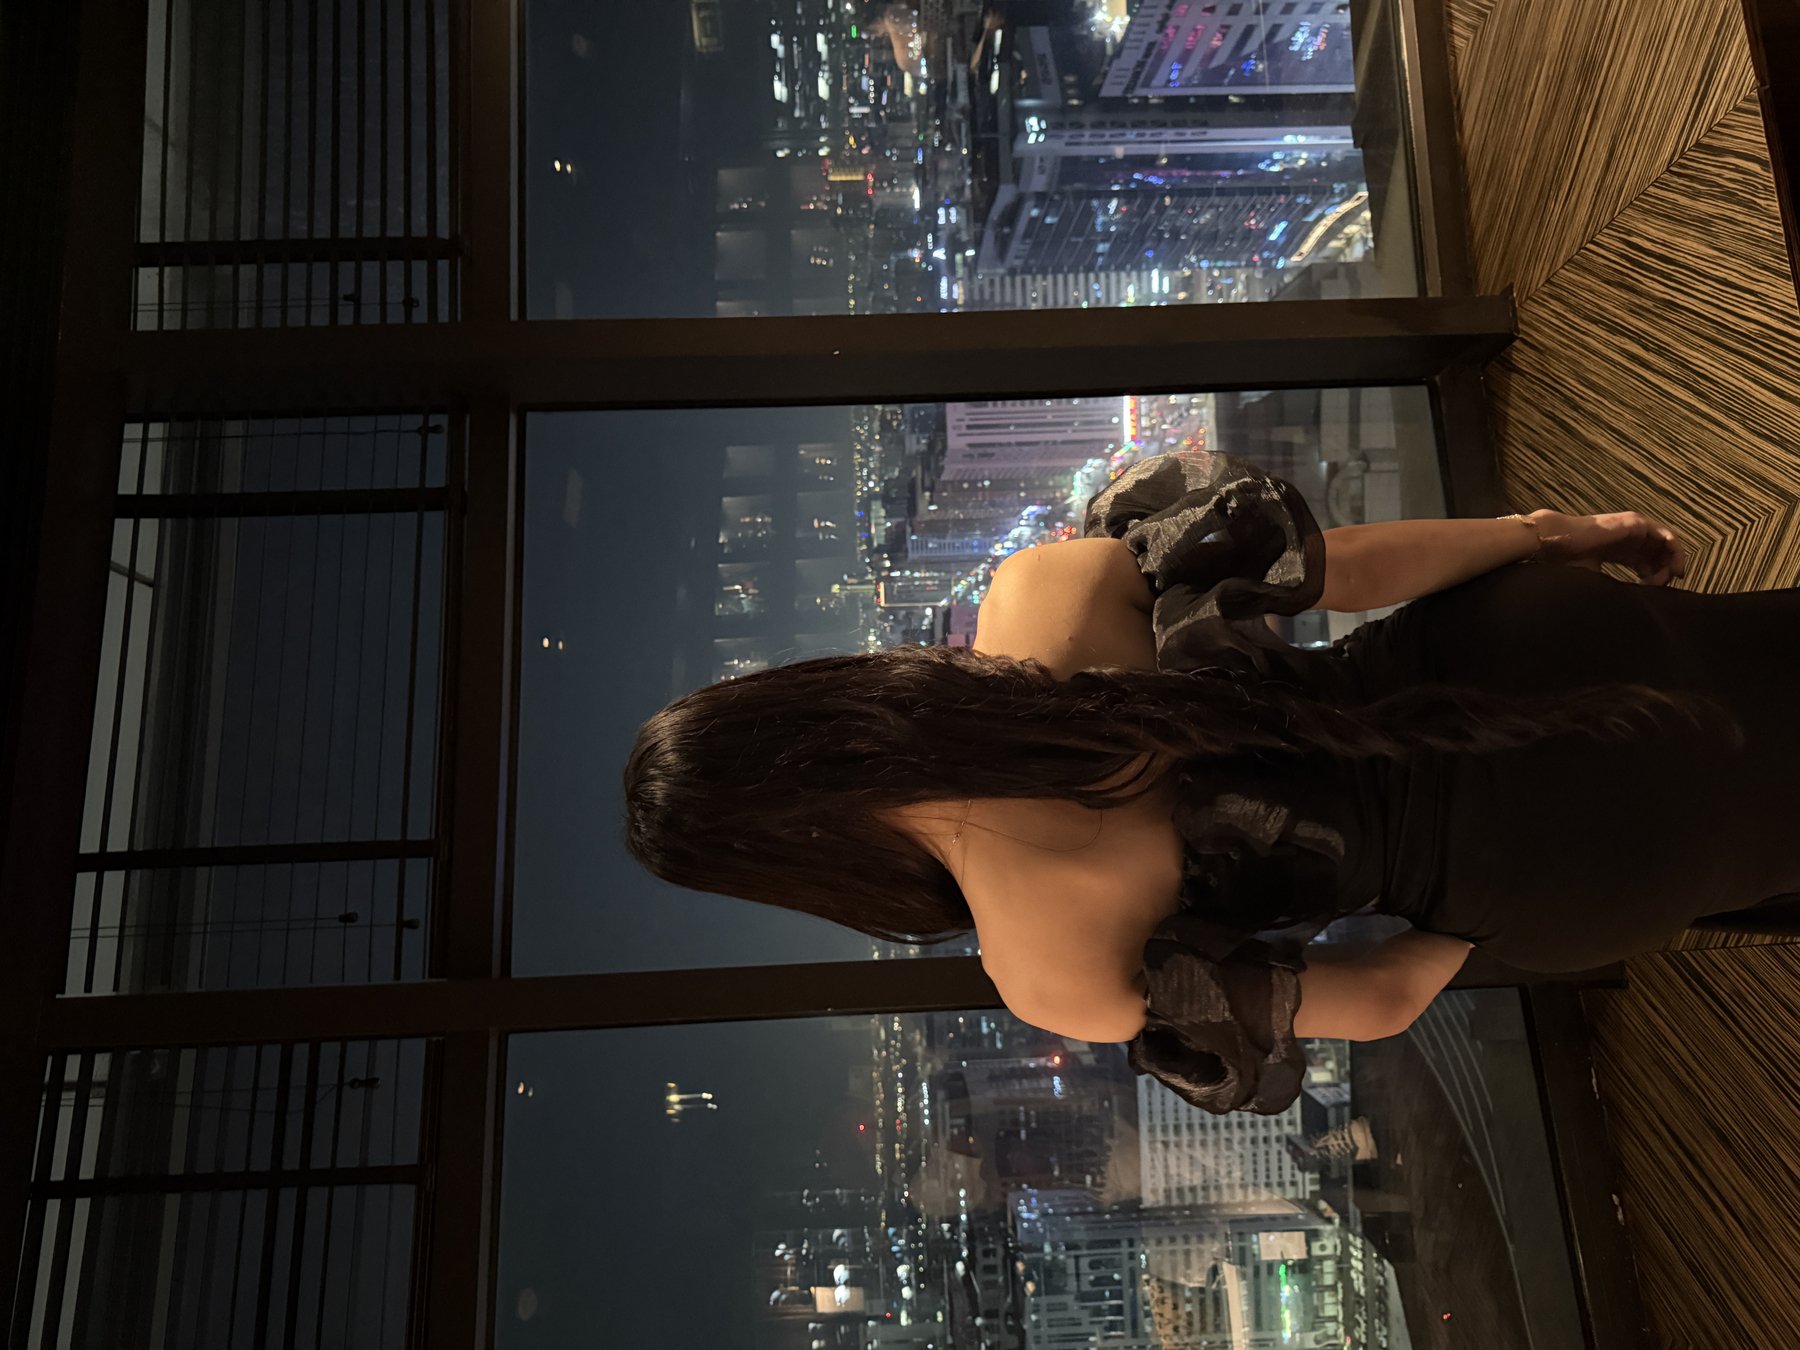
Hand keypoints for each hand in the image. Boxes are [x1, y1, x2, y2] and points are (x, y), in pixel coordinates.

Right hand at [1527, 508, 1687, 585]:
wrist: (1558, 543)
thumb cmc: (1569, 561)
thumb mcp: (1595, 578)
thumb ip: (1612, 585)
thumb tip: (1625, 607)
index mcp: (1619, 550)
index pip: (1647, 562)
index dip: (1655, 577)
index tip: (1654, 592)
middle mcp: (1629, 538)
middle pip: (1658, 554)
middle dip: (1665, 571)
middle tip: (1663, 586)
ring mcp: (1634, 529)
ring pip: (1665, 544)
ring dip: (1671, 561)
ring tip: (1670, 578)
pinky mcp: (1636, 523)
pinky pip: (1666, 536)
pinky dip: (1674, 550)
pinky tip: (1672, 567)